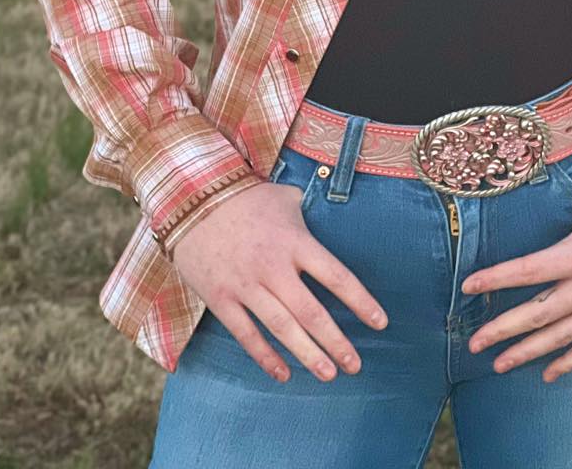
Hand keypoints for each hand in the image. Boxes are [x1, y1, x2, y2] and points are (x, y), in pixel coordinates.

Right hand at [171, 179, 388, 384]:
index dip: (360, 302)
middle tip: (355, 365)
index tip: (379, 323)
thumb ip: (307, 214)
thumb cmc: (246, 197)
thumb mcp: (285, 197)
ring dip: (308, 354)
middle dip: (336, 342)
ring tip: (328, 374)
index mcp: (295, 241)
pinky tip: (284, 374)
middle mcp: (273, 267)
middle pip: (311, 312)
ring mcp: (246, 285)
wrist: (191, 199)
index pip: (336, 276)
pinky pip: (246, 334)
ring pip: (282, 328)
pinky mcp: (221, 299)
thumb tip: (328, 215)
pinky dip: (265, 357)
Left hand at [460, 170, 571, 382]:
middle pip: (537, 315)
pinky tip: (548, 373)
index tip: (468, 286)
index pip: (526, 271)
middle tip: (473, 343)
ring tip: (498, 364)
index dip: (495, 279)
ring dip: (527, 353)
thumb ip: (567, 191)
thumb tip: (541, 187)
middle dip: (502, 330)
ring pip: (559, 338)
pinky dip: (569, 363)